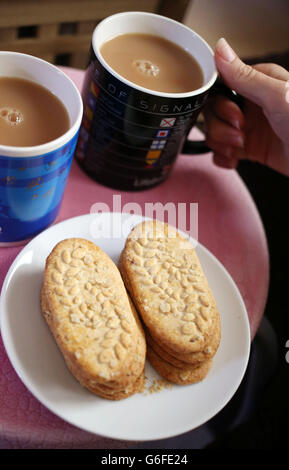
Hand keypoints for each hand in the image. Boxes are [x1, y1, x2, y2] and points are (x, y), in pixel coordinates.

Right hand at [204, 38, 288, 175]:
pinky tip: (233, 159)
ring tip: (238, 148)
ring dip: (221, 142)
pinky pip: (223, 151)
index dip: (220, 103)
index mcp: (259, 83)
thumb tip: (220, 48)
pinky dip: (223, 157)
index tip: (234, 115)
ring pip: (216, 131)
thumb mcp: (277, 96)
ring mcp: (250, 126)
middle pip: (215, 111)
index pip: (221, 86)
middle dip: (221, 126)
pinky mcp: (251, 148)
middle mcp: (252, 103)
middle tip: (240, 133)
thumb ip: (245, 76)